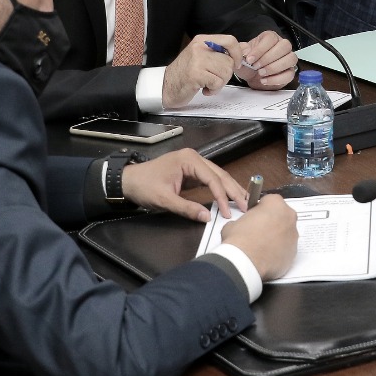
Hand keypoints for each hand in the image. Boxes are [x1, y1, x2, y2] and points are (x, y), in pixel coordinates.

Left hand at [120, 149, 246, 222]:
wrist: (127, 181)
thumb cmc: (144, 187)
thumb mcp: (164, 200)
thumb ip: (187, 208)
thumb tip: (208, 217)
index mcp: (189, 160)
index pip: (212, 179)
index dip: (223, 196)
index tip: (229, 212)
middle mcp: (194, 158)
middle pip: (220, 174)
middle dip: (234, 190)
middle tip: (248, 205)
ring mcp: (194, 163)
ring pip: (218, 176)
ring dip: (230, 189)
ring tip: (245, 201)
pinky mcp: (192, 171)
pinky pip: (211, 179)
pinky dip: (221, 189)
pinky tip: (231, 197)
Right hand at [161, 34, 237, 108]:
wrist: (166, 86)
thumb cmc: (186, 73)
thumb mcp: (204, 58)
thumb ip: (223, 52)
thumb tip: (246, 48)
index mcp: (202, 40)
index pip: (230, 40)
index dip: (238, 53)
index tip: (237, 64)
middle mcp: (199, 47)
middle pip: (230, 61)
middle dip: (225, 74)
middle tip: (212, 78)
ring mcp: (197, 60)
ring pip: (226, 72)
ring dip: (219, 83)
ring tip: (206, 83)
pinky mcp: (195, 74)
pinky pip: (217, 83)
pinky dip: (213, 89)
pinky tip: (204, 88)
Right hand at [220, 194, 298, 281]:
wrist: (245, 263)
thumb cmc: (238, 238)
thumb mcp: (233, 223)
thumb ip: (244, 221)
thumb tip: (244, 227)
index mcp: (275, 203)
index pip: (270, 201)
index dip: (260, 209)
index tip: (254, 217)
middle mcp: (289, 217)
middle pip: (281, 216)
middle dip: (272, 222)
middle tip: (258, 232)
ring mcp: (294, 235)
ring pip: (286, 233)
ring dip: (276, 237)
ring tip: (261, 247)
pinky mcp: (294, 253)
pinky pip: (286, 249)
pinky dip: (279, 252)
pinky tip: (266, 257)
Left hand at [234, 30, 297, 89]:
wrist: (251, 75)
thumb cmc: (249, 62)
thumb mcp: (241, 55)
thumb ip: (241, 50)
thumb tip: (246, 51)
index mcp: (270, 37)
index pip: (271, 38)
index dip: (260, 49)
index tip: (249, 59)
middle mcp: (282, 45)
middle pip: (285, 46)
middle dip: (268, 58)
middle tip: (256, 66)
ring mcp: (288, 58)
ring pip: (291, 59)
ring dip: (274, 67)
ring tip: (261, 73)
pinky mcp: (290, 72)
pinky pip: (289, 74)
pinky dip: (276, 79)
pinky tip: (264, 80)